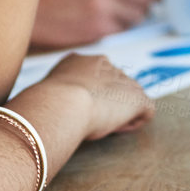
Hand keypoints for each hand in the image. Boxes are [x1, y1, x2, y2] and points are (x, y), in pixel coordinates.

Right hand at [39, 52, 154, 139]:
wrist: (63, 103)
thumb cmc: (47, 104)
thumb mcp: (45, 94)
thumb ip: (53, 96)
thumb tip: (44, 109)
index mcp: (79, 61)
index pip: (91, 75)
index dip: (89, 94)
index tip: (81, 110)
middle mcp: (104, 64)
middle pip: (113, 82)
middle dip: (107, 100)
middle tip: (93, 119)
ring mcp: (123, 79)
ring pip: (129, 95)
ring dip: (121, 111)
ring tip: (105, 126)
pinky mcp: (137, 97)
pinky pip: (145, 110)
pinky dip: (134, 121)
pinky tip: (118, 129)